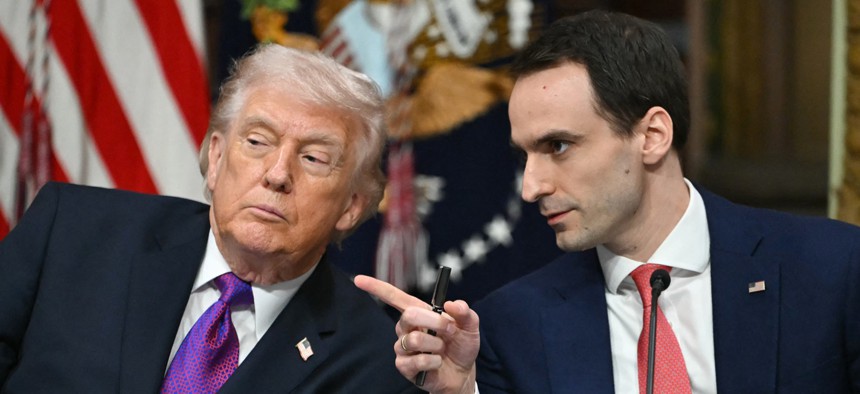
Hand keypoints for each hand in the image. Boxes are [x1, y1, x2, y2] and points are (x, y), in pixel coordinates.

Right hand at [354, 275, 479, 393]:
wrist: (463, 374)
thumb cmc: (461, 346)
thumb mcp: (470, 326)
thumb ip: (465, 312)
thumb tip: (452, 305)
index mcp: (419, 313)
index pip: (393, 297)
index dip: (375, 287)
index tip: (358, 279)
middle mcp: (407, 328)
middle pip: (409, 316)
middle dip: (434, 322)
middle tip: (449, 330)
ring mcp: (404, 347)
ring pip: (414, 339)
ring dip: (436, 344)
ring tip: (442, 350)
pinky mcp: (404, 366)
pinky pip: (416, 360)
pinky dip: (433, 361)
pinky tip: (437, 363)